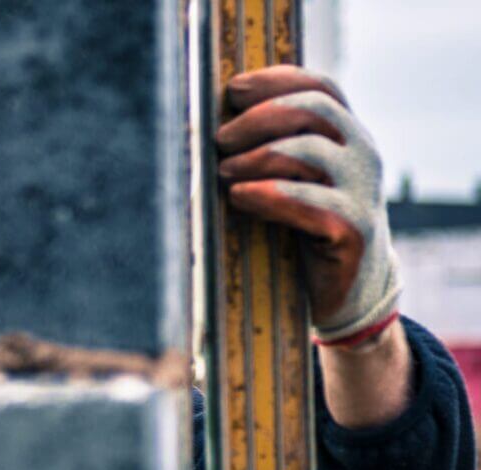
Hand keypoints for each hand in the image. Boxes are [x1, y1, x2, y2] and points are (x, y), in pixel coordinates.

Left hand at [216, 65, 400, 345]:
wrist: (348, 287)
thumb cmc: (303, 222)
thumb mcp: (292, 174)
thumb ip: (270, 141)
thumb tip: (209, 115)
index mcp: (347, 133)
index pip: (319, 87)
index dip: (275, 80)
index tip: (233, 91)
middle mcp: (362, 154)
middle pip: (312, 110)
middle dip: (257, 119)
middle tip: (220, 141)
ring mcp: (362, 191)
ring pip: (306, 152)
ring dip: (254, 158)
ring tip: (225, 174)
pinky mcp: (353, 230)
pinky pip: (308, 201)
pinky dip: (268, 194)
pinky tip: (240, 197)